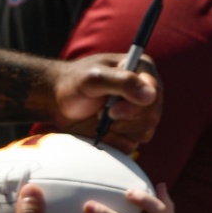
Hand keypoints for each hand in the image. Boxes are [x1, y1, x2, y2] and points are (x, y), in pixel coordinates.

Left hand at [45, 53, 160, 151]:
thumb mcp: (94, 78)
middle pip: (153, 115)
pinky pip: (135, 143)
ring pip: (146, 131)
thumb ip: (123, 82)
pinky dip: (118, 140)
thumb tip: (151, 95)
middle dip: (126, 119)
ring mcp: (139, 111)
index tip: (112, 110)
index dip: (136, 106)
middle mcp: (145, 90)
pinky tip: (104, 130)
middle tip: (103, 114)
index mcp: (141, 69)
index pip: (154, 93)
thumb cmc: (74, 83)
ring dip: (122, 130)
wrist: (57, 101)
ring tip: (102, 119)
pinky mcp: (131, 129)